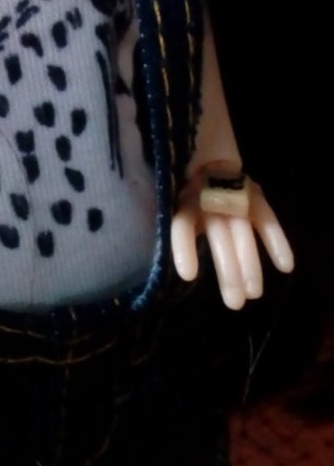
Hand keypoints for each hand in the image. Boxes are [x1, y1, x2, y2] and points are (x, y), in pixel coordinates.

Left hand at [171, 170, 293, 309]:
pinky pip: (266, 218)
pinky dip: (276, 240)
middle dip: (228, 270)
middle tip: (235, 304)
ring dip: (250, 262)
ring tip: (255, 293)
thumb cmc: (192, 197)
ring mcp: (234, 196)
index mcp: (185, 202)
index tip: (188, 276)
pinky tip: (287, 267)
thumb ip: (182, 230)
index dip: (185, 248)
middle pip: (219, 235)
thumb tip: (183, 268)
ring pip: (242, 231)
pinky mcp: (253, 194)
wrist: (209, 160)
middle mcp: (209, 197)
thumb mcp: (179, 210)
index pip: (183, 225)